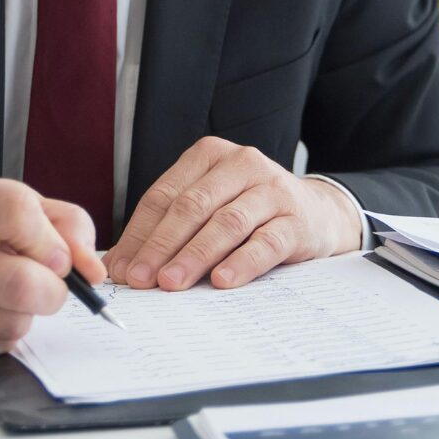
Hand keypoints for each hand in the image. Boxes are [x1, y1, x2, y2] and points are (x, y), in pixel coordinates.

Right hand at [0, 179, 102, 368]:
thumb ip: (55, 221)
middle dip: (52, 289)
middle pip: (23, 283)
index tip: (59, 255)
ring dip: (24, 311)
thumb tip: (93, 268)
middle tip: (45, 282)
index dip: (51, 238)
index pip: (16, 211)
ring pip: (16, 322)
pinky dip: (1, 332)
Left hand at [105, 137, 361, 291]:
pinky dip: (242, 262)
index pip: (165, 195)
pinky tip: (222, 280)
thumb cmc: (250, 210)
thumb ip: (169, 227)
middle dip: (161, 245)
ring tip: (172, 283)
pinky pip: (266, 242)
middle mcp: (241, 164)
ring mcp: (271, 190)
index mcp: (209, 155)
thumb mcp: (210, 205)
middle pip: (192, 206)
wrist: (317, 212)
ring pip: (226, 223)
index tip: (122, 268)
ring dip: (195, 255)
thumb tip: (121, 264)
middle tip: (141, 279)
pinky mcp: (297, 219)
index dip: (140, 233)